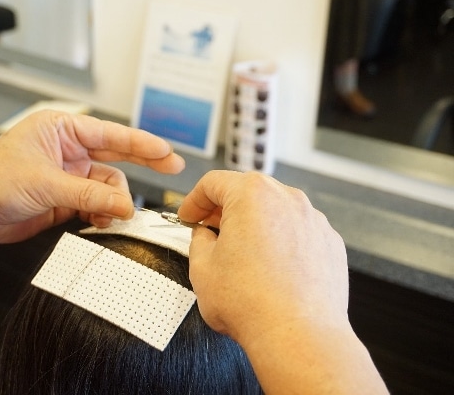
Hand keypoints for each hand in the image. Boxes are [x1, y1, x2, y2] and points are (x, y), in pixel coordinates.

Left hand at [0, 111, 184, 242]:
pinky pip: (95, 206)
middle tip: (172, 169)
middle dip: (143, 164)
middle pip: (116, 157)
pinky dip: (103, 215)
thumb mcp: (45, 184)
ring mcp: (67, 176)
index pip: (111, 134)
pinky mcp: (64, 200)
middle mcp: (68, 150)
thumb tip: (127, 206)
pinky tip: (103, 222)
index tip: (168, 152)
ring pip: (107, 188)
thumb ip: (89, 196)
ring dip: (115, 203)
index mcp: (61, 130)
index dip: (143, 143)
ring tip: (116, 216)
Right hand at [178, 170, 347, 343]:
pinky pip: (298, 234)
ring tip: (242, 255)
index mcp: (252, 195)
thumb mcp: (201, 267)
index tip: (189, 216)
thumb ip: (198, 240)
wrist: (297, 336)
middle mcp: (288, 199)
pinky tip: (271, 269)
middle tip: (210, 231)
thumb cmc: (252, 303)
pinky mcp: (330, 244)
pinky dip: (282, 243)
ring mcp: (314, 221)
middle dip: (225, 210)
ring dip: (256, 226)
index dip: (194, 200)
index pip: (213, 183)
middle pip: (248, 193)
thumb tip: (204, 236)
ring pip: (276, 212)